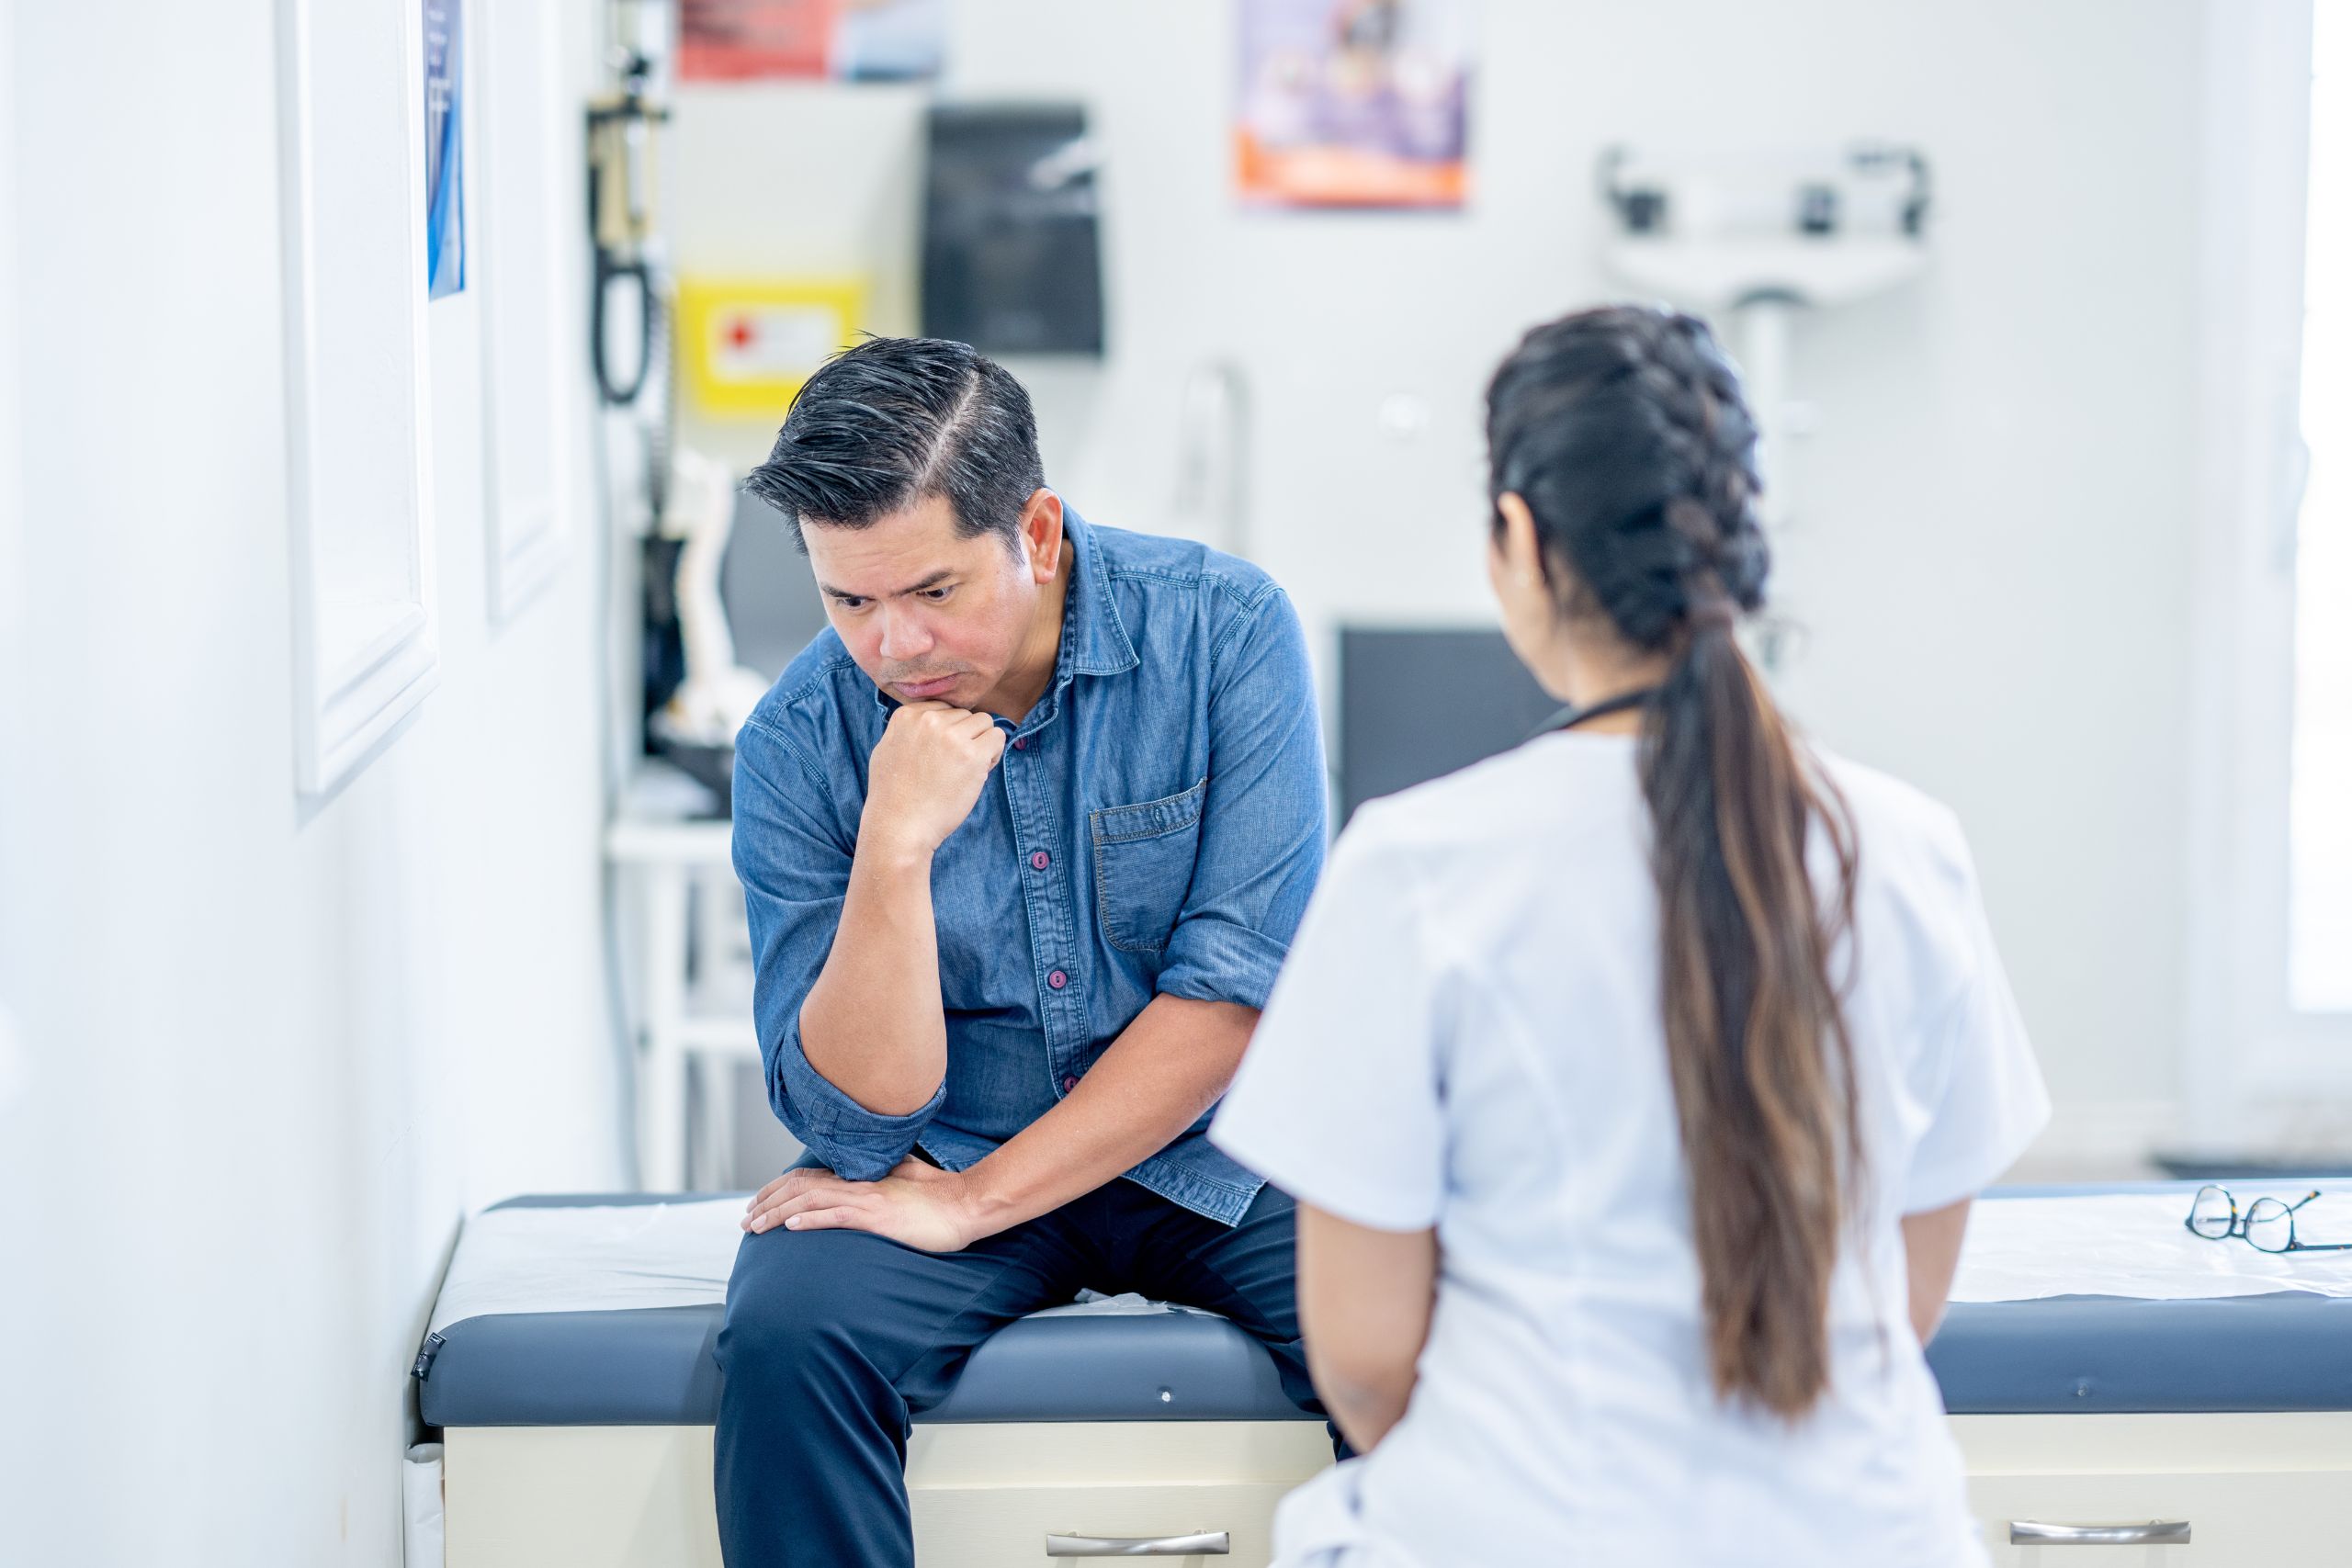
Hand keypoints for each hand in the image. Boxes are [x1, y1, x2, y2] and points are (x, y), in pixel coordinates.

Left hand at [741, 1157, 983, 1251]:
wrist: (967, 1205)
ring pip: (812, 1200)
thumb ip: (881, 1178)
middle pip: (801, 1187)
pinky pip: (840, 1215)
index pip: (809, 1178)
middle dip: (768, 1203)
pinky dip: (813, 1218)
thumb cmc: (941, 1197)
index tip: (758, 1203)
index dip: (778, 1189)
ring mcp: (869, 1198)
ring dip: (779, 1213)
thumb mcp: (904, 1181)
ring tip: (756, 1227)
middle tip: (746, 1222)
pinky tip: (793, 1226)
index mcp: (863, 1177)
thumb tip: (867, 1179)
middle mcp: (859, 1183)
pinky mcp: (880, 1216)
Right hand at [861, 701, 1006, 857]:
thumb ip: (908, 729)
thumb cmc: (892, 795)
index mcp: (907, 715)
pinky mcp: (972, 755)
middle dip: (965, 736)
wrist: (900, 826)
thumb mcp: (887, 749)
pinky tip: (979, 772)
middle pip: (965, 714)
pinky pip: (998, 737)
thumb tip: (931, 717)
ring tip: (966, 768)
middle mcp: (929, 720)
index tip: (941, 753)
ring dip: (981, 743)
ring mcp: (952, 736)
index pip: (944, 707)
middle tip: (953, 765)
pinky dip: (994, 753)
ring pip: (984, 721)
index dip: (948, 730)